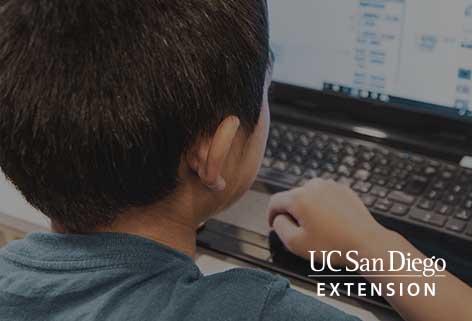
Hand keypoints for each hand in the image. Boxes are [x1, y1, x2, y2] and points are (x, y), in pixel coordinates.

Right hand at [268, 178, 388, 265]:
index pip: (275, 201)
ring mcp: (330, 186)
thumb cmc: (332, 246)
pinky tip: (330, 222)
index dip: (271, 215)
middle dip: (291, 212)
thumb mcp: (296, 243)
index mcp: (299, 198)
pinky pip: (325, 196)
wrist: (366, 243)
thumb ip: (280, 227)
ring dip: (307, 208)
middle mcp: (313, 186)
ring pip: (309, 195)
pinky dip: (322, 206)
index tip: (274, 225)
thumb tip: (279, 217)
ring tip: (317, 228)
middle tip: (299, 232)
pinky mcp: (343, 190)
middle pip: (292, 197)